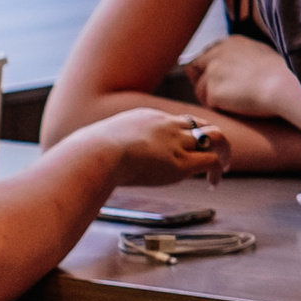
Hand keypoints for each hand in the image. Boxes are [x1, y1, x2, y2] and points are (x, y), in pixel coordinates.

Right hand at [92, 106, 233, 189]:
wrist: (96, 153)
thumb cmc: (88, 153)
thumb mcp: (96, 141)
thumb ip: (98, 148)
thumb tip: (77, 159)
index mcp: (147, 116)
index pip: (175, 121)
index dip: (184, 133)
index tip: (183, 148)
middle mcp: (167, 125)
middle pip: (200, 123)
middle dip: (209, 138)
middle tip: (213, 154)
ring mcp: (176, 142)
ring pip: (214, 138)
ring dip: (222, 153)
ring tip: (222, 169)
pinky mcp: (181, 163)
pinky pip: (211, 161)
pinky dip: (218, 171)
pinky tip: (214, 183)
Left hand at [186, 35, 300, 124]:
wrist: (283, 84)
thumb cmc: (282, 73)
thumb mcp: (261, 54)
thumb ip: (243, 57)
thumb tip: (239, 70)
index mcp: (231, 43)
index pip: (207, 54)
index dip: (207, 68)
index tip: (214, 79)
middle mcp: (217, 54)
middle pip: (193, 67)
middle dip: (200, 82)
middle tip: (211, 95)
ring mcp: (212, 72)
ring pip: (200, 89)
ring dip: (210, 98)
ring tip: (230, 105)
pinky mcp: (212, 90)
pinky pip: (209, 104)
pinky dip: (219, 109)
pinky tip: (234, 110)